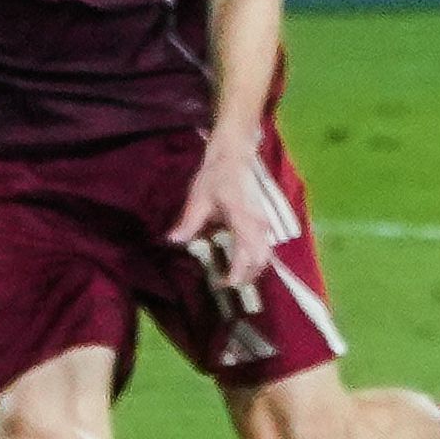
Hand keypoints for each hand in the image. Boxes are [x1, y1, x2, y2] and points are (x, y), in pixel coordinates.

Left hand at [165, 133, 280, 307]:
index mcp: (244, 220)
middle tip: (225, 283)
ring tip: (232, 275)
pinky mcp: (264, 221)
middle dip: (247, 277)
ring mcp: (265, 223)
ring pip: (266, 255)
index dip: (237, 275)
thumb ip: (188, 223)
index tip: (222, 284)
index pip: (246, 256)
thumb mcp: (199, 198)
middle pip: (261, 261)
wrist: (236, 154)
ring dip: (252, 269)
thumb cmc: (217, 174)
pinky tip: (238, 259)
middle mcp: (259, 224)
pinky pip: (265, 246)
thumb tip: (173, 242)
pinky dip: (255, 258)